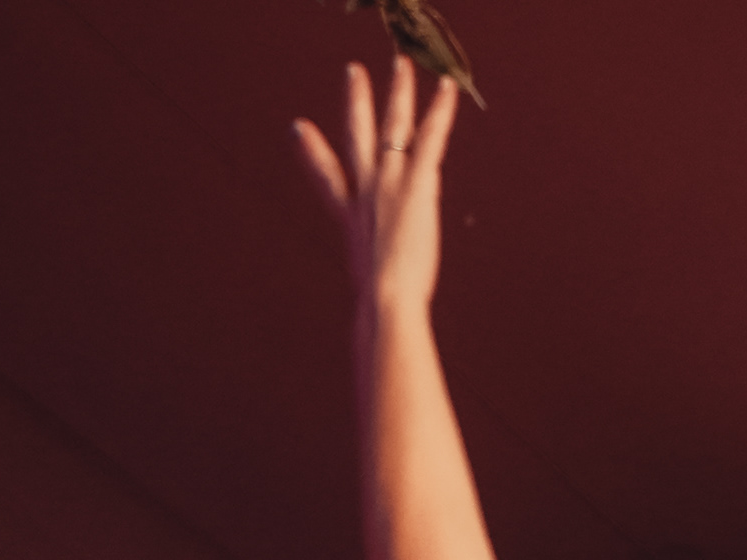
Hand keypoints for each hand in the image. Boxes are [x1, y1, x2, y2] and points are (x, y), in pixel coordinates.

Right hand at [293, 58, 457, 318]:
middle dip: (356, 102)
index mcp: (351, 217)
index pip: (328, 177)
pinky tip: (448, 87)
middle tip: (354, 72)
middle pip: (357, 136)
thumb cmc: (379, 308)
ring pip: (393, 127)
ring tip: (402, 64)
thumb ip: (372, 276)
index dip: (311, 152)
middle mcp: (366, 193)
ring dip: (398, 91)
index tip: (298, 128)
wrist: (385, 301)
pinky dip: (440, 112)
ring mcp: (388, 185)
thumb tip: (373, 292)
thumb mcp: (369, 286)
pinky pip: (430, 139)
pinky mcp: (415, 185)